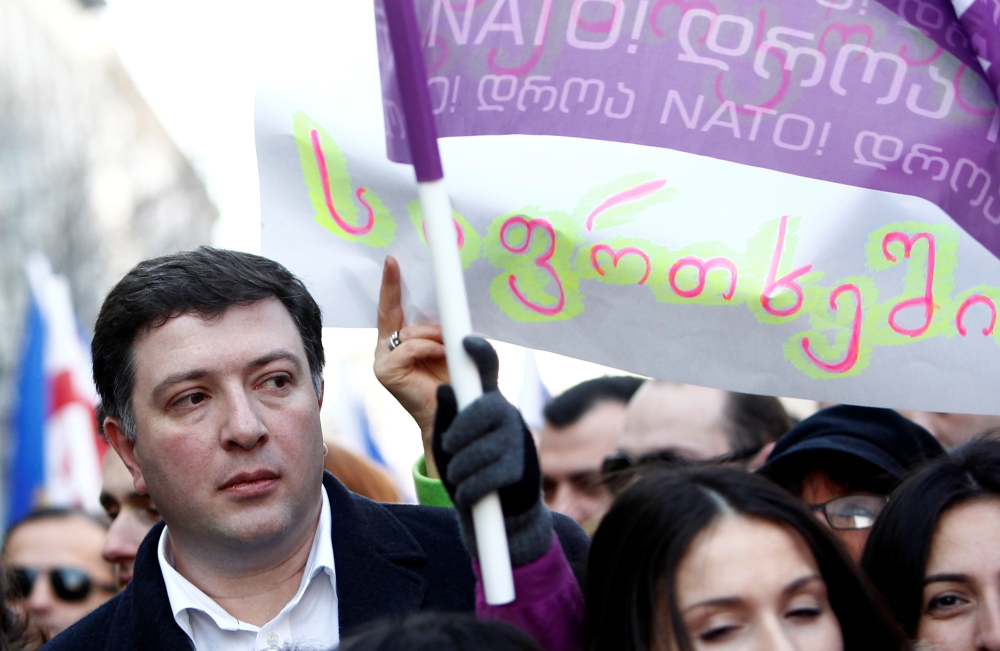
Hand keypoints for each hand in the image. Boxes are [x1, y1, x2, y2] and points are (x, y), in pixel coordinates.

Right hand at [374, 256, 449, 477]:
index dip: (391, 285)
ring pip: (410, 332)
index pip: (393, 308)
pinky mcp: (384, 371)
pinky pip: (409, 346)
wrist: (456, 415)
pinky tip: (440, 357)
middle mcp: (387, 348)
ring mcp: (383, 359)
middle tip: (404, 279)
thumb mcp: (463, 351)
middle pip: (394, 313)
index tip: (392, 260)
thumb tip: (460, 330)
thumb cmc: (459, 383)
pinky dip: (428, 348)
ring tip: (448, 352)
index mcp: (402, 341)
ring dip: (434, 337)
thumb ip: (459, 335)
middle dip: (404, 299)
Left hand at [432, 337, 550, 565]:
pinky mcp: (523, 467)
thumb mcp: (453, 441)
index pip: (488, 370)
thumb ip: (447, 416)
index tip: (467, 341)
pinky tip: (471, 493)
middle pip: (481, 412)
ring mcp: (518, 439)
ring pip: (479, 448)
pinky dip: (470, 490)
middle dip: (459, 435)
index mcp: (488, 401)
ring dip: (461, 468)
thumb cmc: (471, 469)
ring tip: (462, 476)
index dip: (480, 354)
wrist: (500, 512)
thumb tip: (444, 390)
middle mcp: (507, 413)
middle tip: (452, 450)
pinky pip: (487, 476)